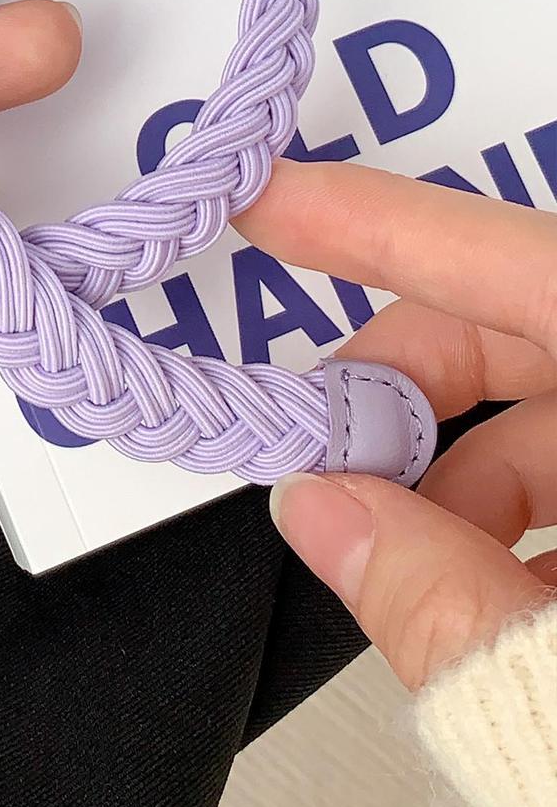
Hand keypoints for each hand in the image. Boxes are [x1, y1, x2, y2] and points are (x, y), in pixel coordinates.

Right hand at [237, 161, 556, 687]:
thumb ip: (447, 606)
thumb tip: (319, 513)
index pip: (530, 267)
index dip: (392, 227)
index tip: (275, 200)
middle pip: (533, 326)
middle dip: (413, 378)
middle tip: (321, 438)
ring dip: (471, 475)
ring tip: (408, 561)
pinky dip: (530, 526)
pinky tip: (492, 601)